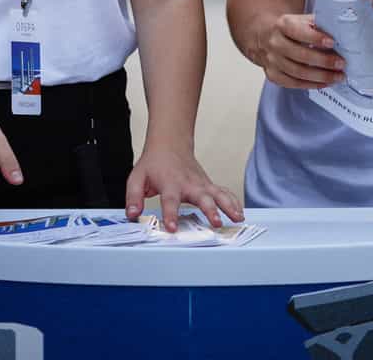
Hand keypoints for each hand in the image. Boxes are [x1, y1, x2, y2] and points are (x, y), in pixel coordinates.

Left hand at [125, 143, 245, 231]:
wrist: (169, 144)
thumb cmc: (154, 163)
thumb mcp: (137, 178)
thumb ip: (133, 197)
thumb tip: (132, 214)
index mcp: (170, 183)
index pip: (170, 200)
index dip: (170, 214)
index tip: (172, 227)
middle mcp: (189, 184)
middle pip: (202, 197)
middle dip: (210, 210)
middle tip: (216, 223)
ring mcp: (201, 184)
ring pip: (219, 194)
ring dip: (229, 206)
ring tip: (237, 218)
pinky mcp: (208, 185)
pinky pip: (223, 193)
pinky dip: (233, 201)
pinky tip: (240, 213)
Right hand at [251, 11, 345, 89]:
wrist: (264, 36)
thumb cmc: (289, 28)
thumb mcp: (300, 19)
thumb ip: (316, 23)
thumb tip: (339, 30)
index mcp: (282, 25)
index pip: (298, 31)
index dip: (315, 38)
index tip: (332, 42)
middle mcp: (275, 43)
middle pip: (300, 55)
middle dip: (323, 61)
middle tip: (341, 63)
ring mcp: (272, 61)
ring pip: (298, 72)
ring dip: (321, 76)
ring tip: (338, 76)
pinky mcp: (273, 75)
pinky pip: (293, 83)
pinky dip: (311, 84)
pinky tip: (325, 83)